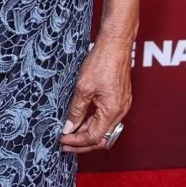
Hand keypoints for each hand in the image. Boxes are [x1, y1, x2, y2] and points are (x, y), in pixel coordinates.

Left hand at [60, 36, 131, 153]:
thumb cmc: (102, 62)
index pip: (94, 137)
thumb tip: (69, 127)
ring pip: (105, 129)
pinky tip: (82, 120)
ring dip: (88, 133)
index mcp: (112, 111)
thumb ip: (76, 110)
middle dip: (83, 142)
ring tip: (71, 132)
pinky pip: (108, 118)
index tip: (63, 140)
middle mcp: (121, 110)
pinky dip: (94, 123)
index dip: (77, 141)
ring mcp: (122, 104)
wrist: (116, 44)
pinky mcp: (121, 98)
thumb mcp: (83, 88)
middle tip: (65, 143)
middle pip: (102, 137)